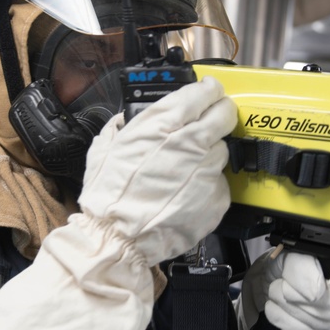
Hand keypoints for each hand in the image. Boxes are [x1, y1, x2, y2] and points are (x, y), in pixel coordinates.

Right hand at [78, 76, 236, 264]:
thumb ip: (122, 126)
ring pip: (222, 149)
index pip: (204, 92)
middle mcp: (190, 142)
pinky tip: (187, 194)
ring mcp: (207, 169)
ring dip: (209, 155)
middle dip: (220, 113)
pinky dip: (207, 185)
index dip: (209, 90)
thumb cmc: (110, 198)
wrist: (119, 239)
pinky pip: (219, 182)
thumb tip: (125, 119)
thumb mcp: (105, 148)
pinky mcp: (217, 196)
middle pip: (224, 114)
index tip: (209, 92)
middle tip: (212, 120)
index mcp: (162, 124)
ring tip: (186, 171)